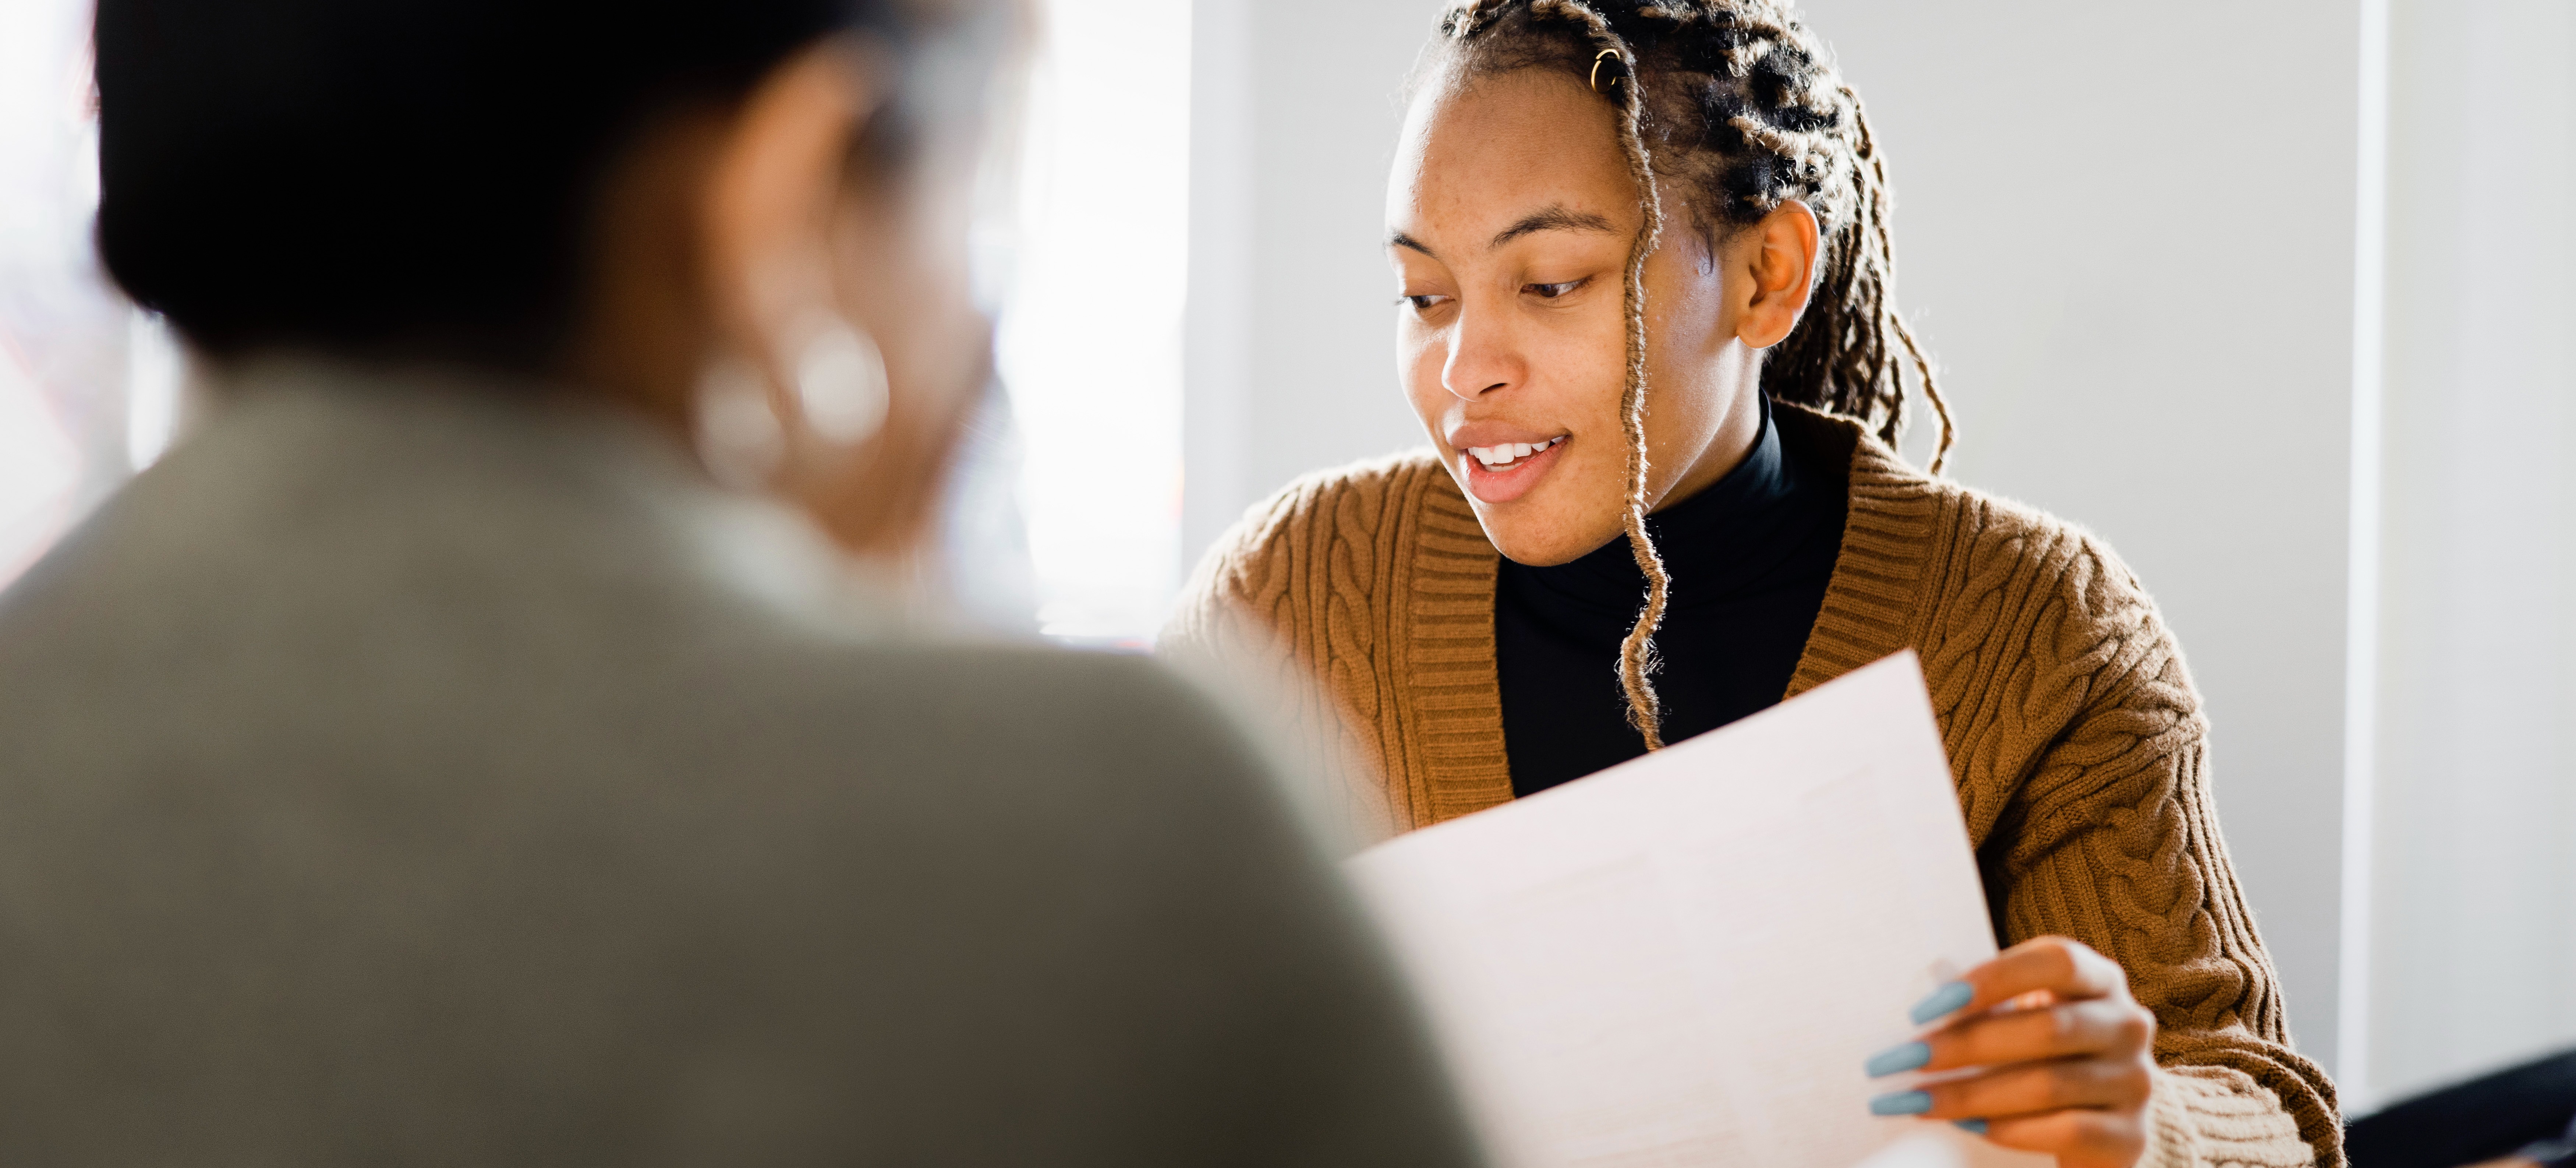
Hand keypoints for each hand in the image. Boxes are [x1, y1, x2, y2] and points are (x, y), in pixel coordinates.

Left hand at [1865, 936, 2156, 1167]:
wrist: (2098, 1118)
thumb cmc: (2041, 1054)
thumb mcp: (2020, 1017)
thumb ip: (1986, 1006)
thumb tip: (1919, 1017)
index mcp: (2099, 979)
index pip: (2056, 961)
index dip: (1992, 979)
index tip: (1924, 1008)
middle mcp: (2127, 1024)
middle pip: (2046, 1029)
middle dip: (1963, 1046)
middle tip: (1901, 1060)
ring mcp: (2135, 1081)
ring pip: (2050, 1084)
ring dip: (1971, 1094)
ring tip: (1916, 1100)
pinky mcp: (2131, 1136)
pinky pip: (2068, 1130)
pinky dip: (2011, 1129)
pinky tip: (1969, 1127)